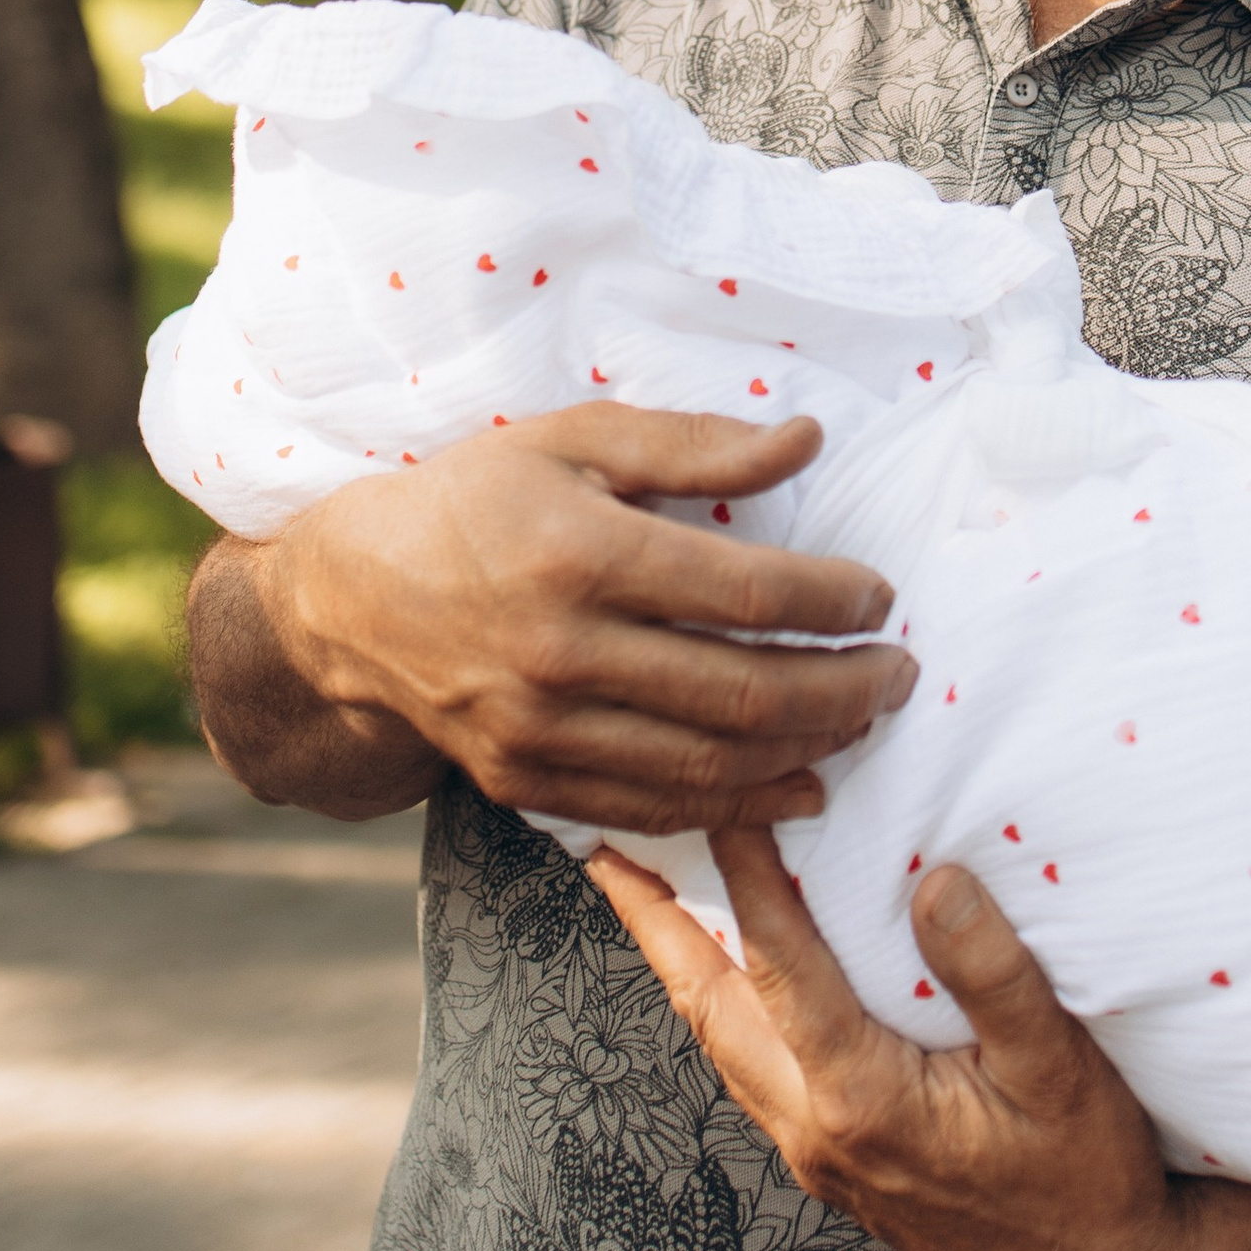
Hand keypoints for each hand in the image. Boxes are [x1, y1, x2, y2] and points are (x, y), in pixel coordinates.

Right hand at [263, 403, 912, 834]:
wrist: (349, 598)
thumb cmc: (473, 500)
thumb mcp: (573, 439)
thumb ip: (693, 443)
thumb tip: (805, 439)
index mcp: (581, 555)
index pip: (749, 594)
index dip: (836, 601)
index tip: (881, 597)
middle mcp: (562, 653)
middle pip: (744, 693)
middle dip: (846, 690)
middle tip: (900, 674)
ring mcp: (540, 731)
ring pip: (709, 767)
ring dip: (806, 753)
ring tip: (861, 724)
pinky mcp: (525, 783)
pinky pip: (653, 811)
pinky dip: (736, 807)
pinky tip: (794, 786)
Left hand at [591, 825, 1190, 1250]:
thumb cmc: (1090, 1178)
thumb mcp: (1061, 1068)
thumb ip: (994, 973)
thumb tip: (936, 881)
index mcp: (862, 1100)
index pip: (779, 966)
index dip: (741, 875)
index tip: (713, 799)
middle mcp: (816, 1128)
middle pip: (709, 1005)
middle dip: (653, 919)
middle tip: (606, 838)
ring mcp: (817, 1151)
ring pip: (720, 1038)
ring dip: (679, 957)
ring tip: (647, 886)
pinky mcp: (833, 1159)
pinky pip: (749, 1062)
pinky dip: (722, 998)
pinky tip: (728, 965)